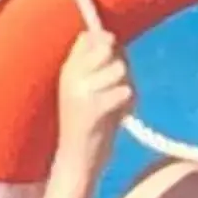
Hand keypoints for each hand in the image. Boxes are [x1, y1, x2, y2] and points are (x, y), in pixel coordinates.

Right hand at [54, 30, 134, 159]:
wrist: (77, 161)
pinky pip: (125, 92)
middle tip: (119, 85)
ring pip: (120, 68)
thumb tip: (112, 38)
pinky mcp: (93, 109)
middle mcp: (70, 76)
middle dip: (122, 62)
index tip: (112, 63)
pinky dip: (130, 104)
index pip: (89, 36)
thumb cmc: (91, 125)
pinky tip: (121, 116)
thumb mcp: (88, 90)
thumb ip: (100, 65)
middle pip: (107, 46)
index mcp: (67, 69)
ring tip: (119, 104)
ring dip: (128, 85)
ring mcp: (80, 92)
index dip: (108, 43)